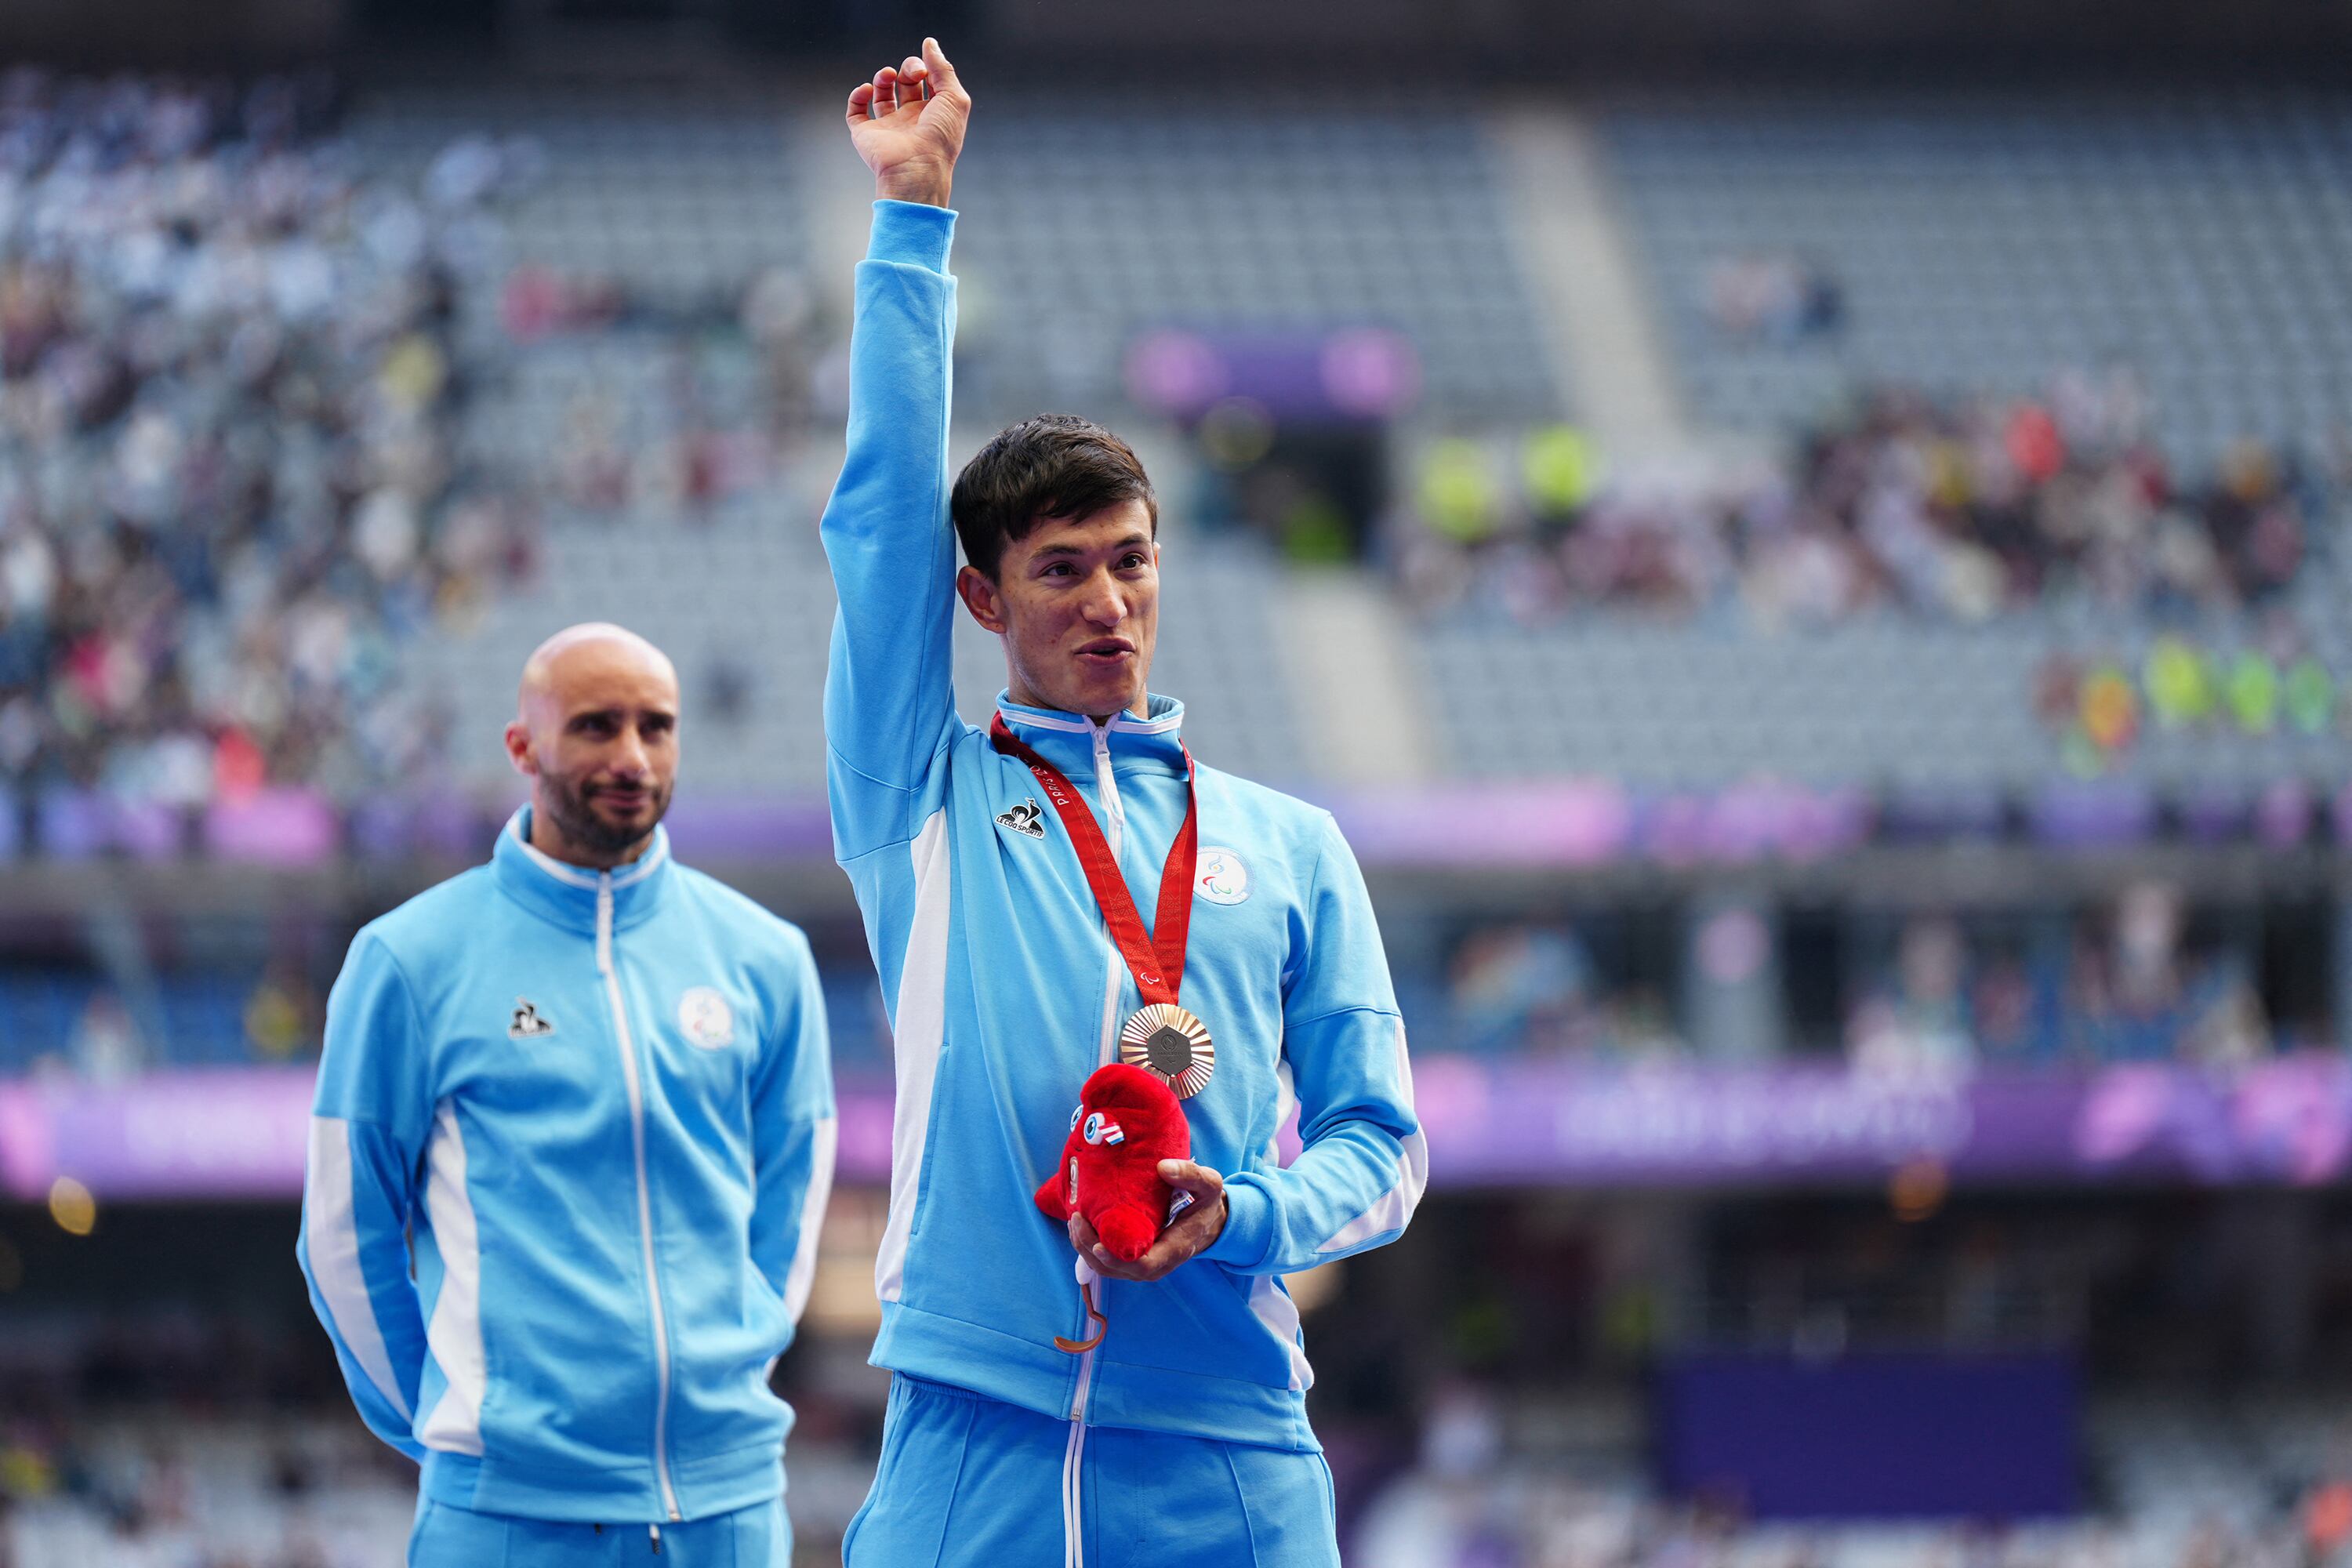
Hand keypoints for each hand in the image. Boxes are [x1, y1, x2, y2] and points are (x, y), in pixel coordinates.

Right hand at [844, 37, 970, 208]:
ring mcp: (888, 126)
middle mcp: (911, 119)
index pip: (928, 81)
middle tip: (912, 72)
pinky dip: (858, 95)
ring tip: (887, 75)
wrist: (917, 167)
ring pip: (881, 94)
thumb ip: (943, 68)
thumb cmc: (940, 137)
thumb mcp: (954, 98)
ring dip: (882, 78)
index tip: (926, 66)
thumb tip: (929, 43)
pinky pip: (855, 111)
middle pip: (906, 83)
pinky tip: (867, 89)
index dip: (927, 68)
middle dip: (908, 69)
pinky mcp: (866, 133)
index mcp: (933, 112)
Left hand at [1067, 1160, 1227, 1283]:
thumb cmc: (1204, 1202)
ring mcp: (1141, 1265)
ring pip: (1106, 1268)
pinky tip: (1079, 1225)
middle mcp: (1156, 1264)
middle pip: (1116, 1269)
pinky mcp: (1130, 1259)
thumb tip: (1163, 1167)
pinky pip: (1105, 1261)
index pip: (1143, 1265)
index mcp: (1174, 1249)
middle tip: (1076, 1219)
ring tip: (1073, 1220)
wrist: (1206, 1219)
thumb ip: (1190, 1175)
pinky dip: (1087, 1247)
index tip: (1098, 1244)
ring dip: (1084, 1248)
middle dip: (1090, 1249)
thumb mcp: (1208, 1184)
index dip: (1118, 1259)